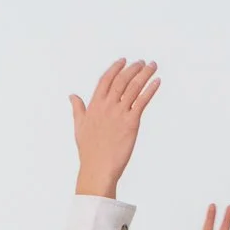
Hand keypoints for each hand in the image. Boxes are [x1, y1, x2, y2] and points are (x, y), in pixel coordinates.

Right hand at [70, 58, 159, 196]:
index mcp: (94, 105)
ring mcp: (119, 113)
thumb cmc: (89, 151)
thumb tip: (72, 96)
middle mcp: (107, 106)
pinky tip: (157, 81)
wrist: (98, 168)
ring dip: (144, 74)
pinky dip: (150, 89)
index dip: (115, 68)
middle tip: (142, 62)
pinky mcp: (131, 123)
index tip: (123, 61)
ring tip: (152, 65)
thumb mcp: (79, 126)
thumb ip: (78, 108)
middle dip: (133, 68)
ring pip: (133, 87)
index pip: (105, 80)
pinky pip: (142, 101)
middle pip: (122, 80)